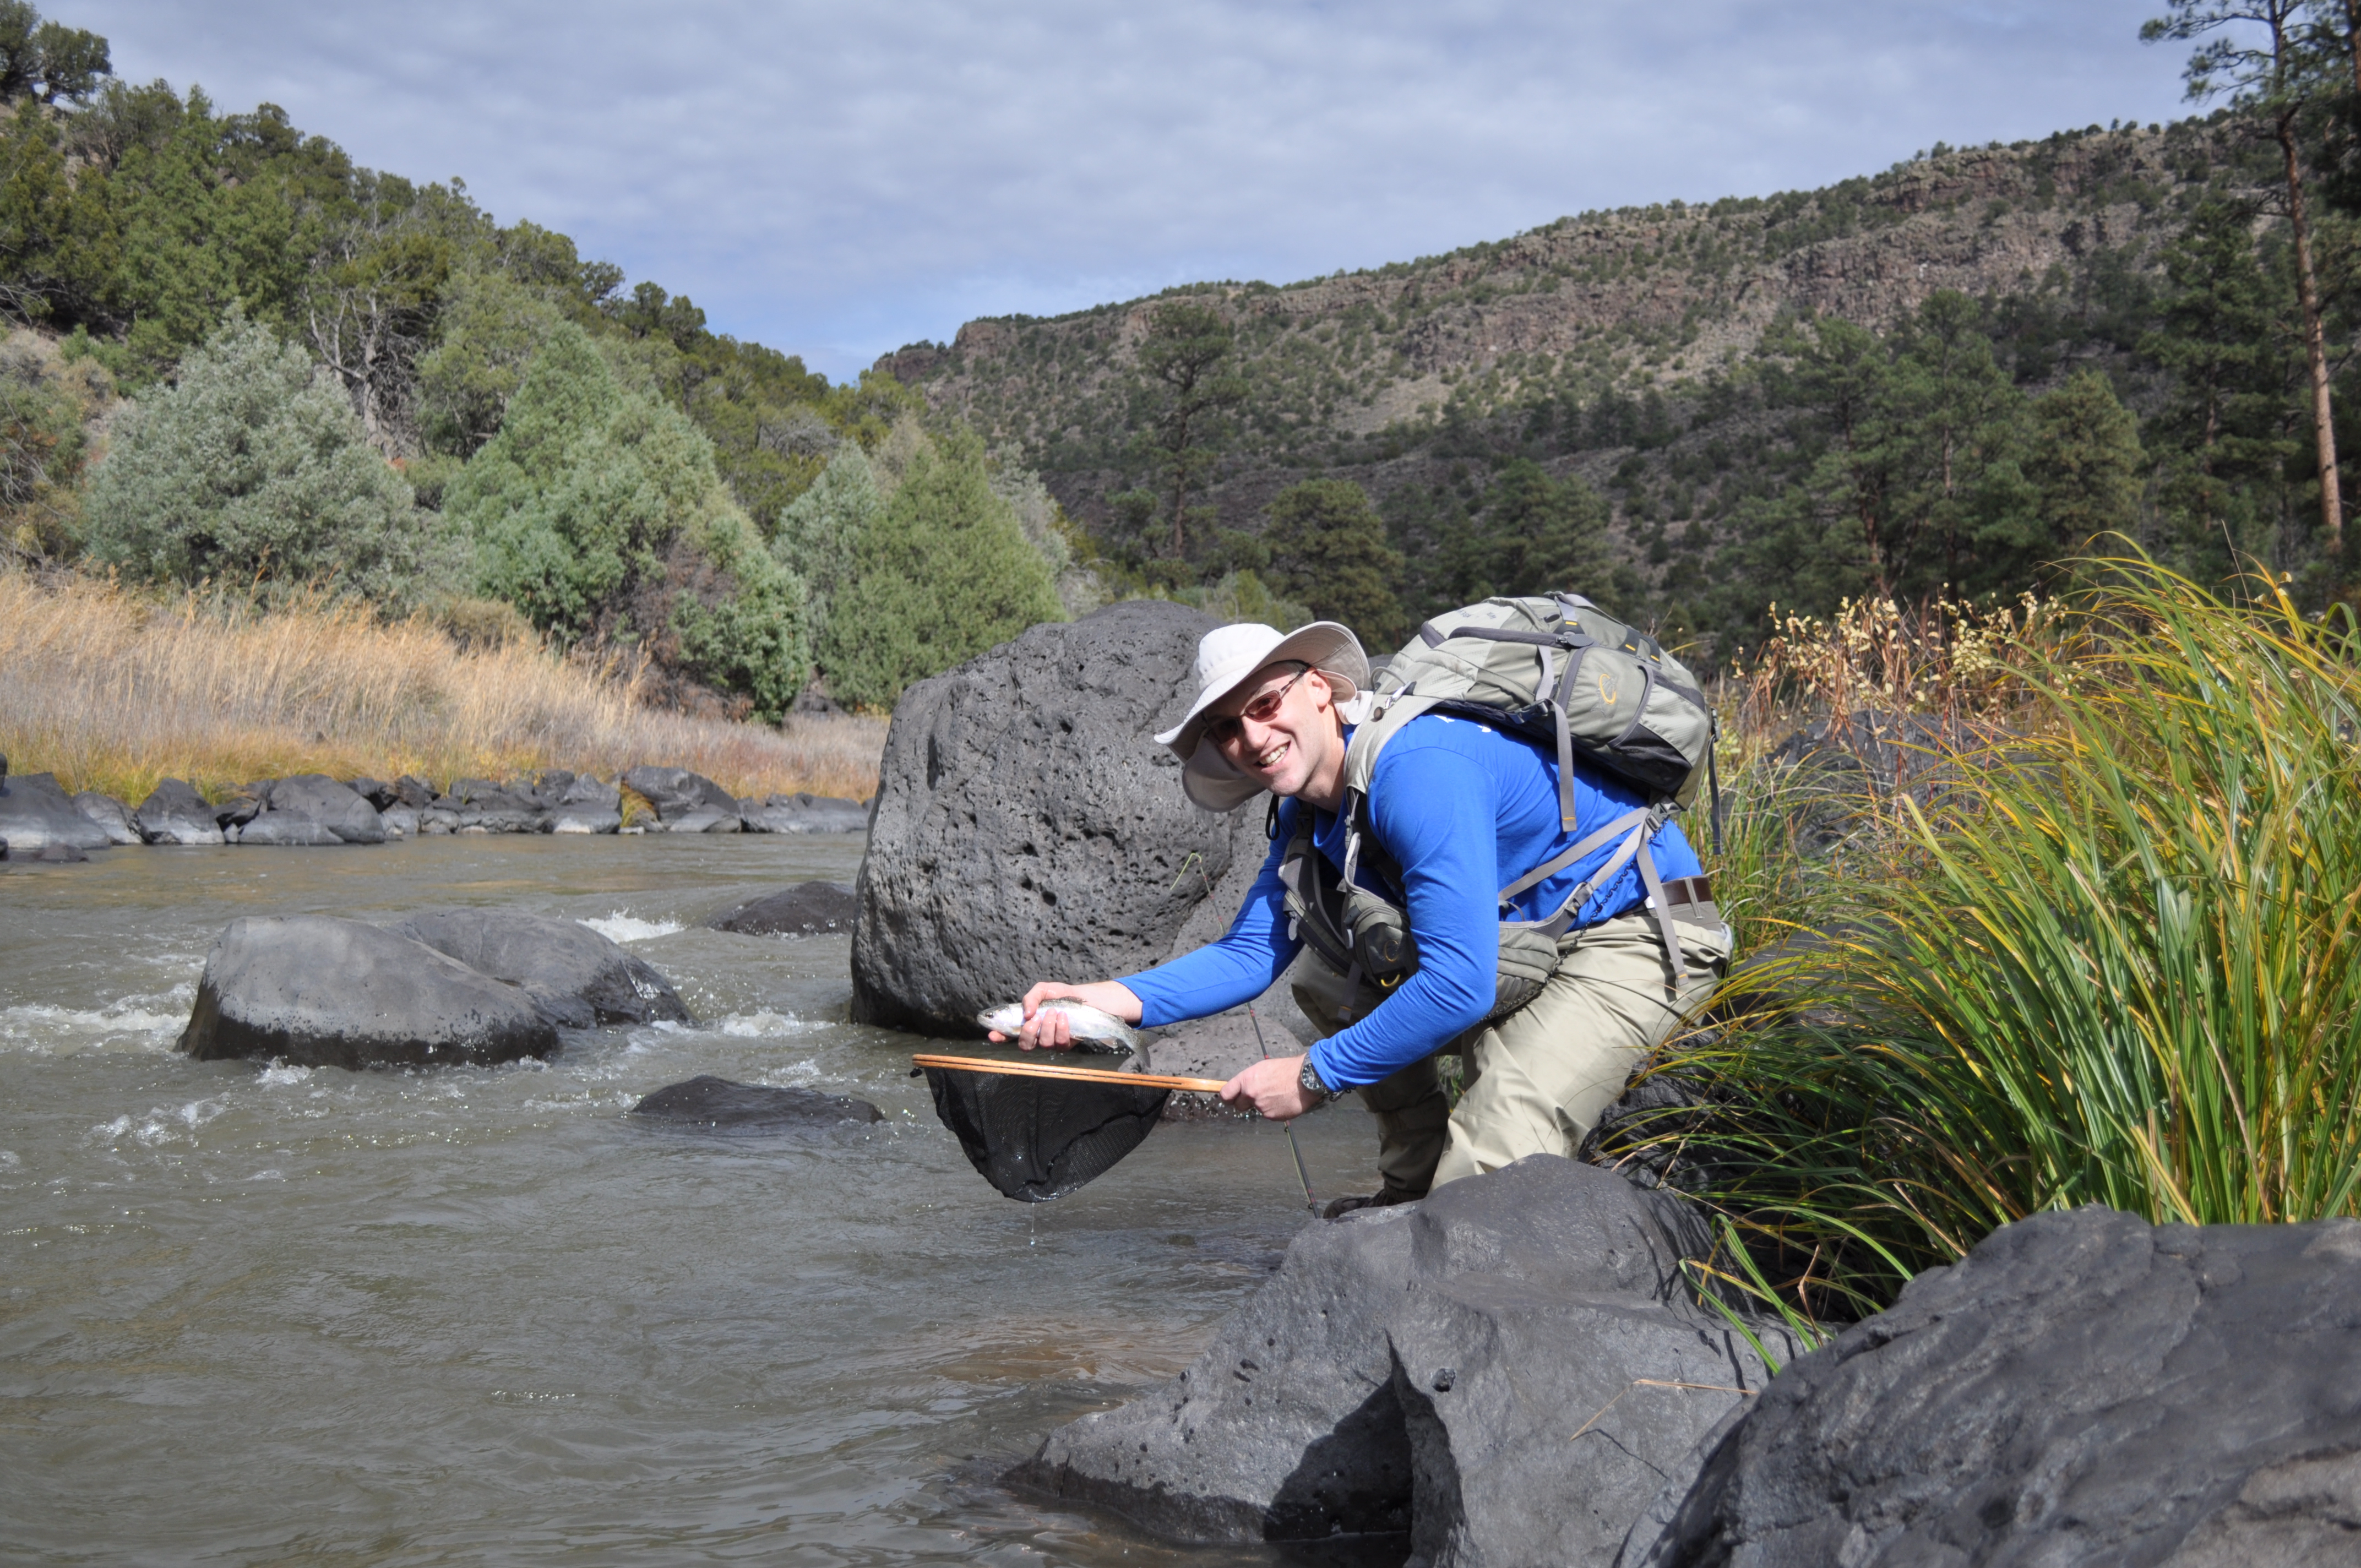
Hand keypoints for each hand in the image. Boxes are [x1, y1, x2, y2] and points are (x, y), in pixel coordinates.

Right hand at [988, 980, 1144, 1049]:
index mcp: (1027, 1022)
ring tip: (1055, 1012)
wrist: (1089, 1000)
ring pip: (1042, 1044)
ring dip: (1047, 1028)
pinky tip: (1064, 1018)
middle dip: (1027, 1033)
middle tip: (1035, 1019)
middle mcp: (1037, 1035)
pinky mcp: (1067, 1045)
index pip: (1008, 1033)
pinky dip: (1060, 1029)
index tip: (993, 1034)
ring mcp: (1051, 1041)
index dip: (998, 1036)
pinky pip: (1059, 1043)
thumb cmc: (1064, 995)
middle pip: (1023, 1045)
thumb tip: (1026, 1013)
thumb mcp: (1045, 989)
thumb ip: (1031, 997)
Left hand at [1221, 1054, 1317, 1120]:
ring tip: (1277, 1094)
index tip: (1231, 1098)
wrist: (1306, 1079)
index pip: (1225, 1094)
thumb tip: (1241, 1089)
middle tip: (1259, 1095)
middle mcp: (1250, 1094)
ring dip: (1264, 1105)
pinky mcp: (1271, 1116)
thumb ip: (1249, 1080)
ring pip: (1256, 1109)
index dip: (1228, 1098)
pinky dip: (1274, 1110)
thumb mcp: (1262, 1068)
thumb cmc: (1286, 1069)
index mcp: (1246, 1080)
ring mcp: (1261, 1107)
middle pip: (1238, 1106)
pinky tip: (1283, 1100)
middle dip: (1245, 1103)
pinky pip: (1269, 1114)